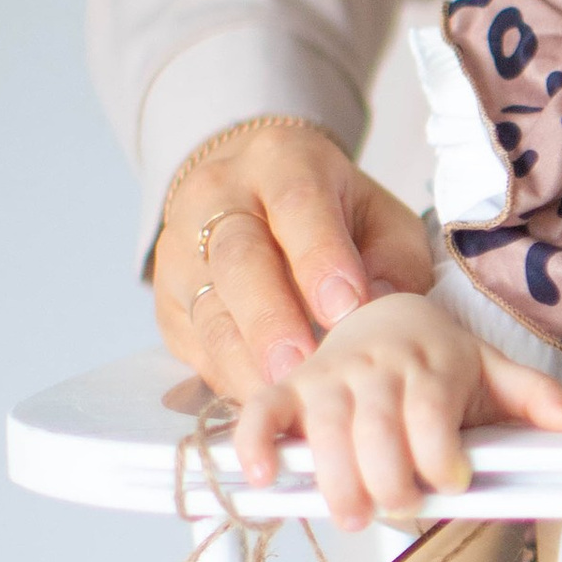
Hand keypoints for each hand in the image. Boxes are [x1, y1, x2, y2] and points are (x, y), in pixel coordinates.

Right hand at [154, 122, 433, 401]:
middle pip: (239, 259)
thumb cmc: (331, 212)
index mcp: (282, 162)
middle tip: (302, 367)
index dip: (319, 257)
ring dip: (245, 361)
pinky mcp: (168, 301)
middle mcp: (219, 198)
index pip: (297, 203)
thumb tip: (383, 309)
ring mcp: (183, 251)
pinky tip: (263, 400)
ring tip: (283, 397)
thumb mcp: (378, 216)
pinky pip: (193, 345)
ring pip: (208, 308)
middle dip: (271, 319)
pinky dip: (229, 377)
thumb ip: (393, 258)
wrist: (249, 190)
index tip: (345, 308)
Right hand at [229, 294, 561, 529]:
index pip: (430, 411)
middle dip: (388, 476)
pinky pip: (263, 411)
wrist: (388, 313)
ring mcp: (330, 377)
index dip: (439, 452)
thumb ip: (534, 398)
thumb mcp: (493, 372)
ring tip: (351, 511)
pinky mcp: (291, 389)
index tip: (453, 480)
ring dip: (334, 474)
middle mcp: (377, 368)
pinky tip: (265, 476)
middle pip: (377, 426)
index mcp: (431, 364)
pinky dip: (257, 442)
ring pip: (325, 426)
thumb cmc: (439, 359)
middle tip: (400, 508)